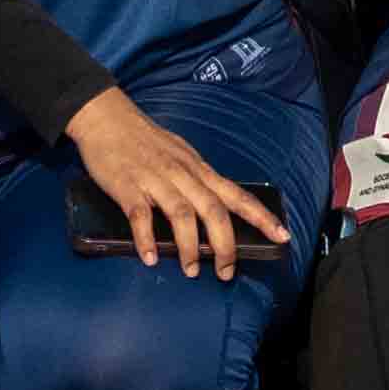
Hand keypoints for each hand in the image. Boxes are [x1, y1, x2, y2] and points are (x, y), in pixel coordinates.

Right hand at [61, 89, 283, 276]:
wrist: (106, 117)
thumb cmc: (145, 140)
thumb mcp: (181, 156)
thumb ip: (197, 181)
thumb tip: (215, 211)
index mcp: (198, 170)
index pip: (237, 195)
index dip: (262, 217)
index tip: (282, 236)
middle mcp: (182, 175)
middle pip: (213, 210)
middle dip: (225, 244)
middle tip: (226, 272)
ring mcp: (155, 180)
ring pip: (182, 214)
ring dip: (189, 246)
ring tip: (191, 271)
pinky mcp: (127, 186)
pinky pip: (139, 215)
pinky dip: (146, 238)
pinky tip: (150, 258)